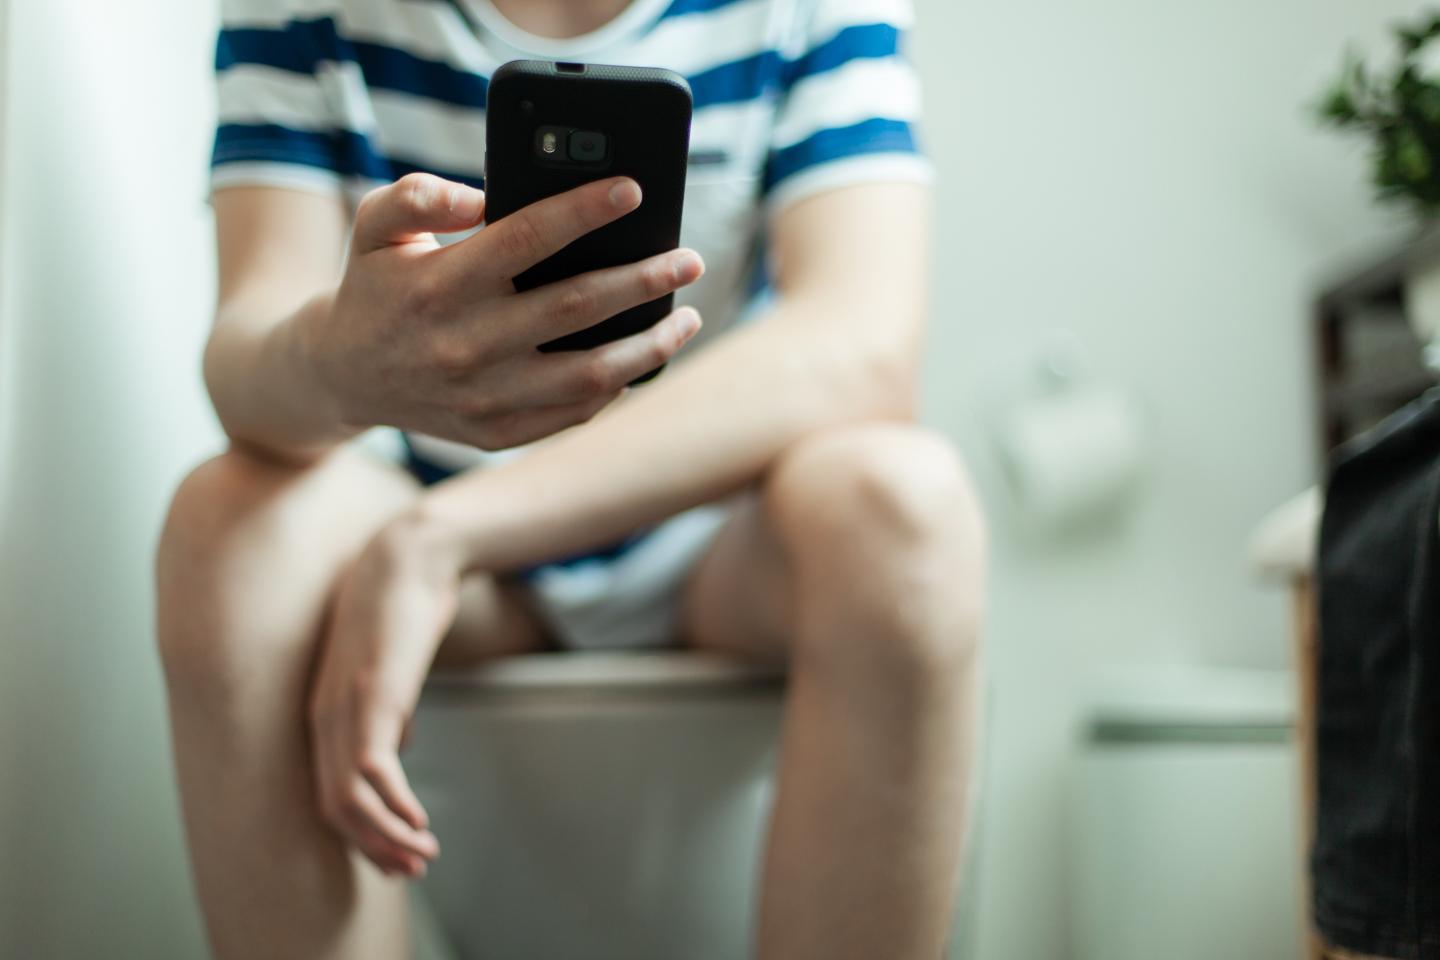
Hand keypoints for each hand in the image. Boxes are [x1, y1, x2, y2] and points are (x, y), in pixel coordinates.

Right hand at [303, 172, 704, 449]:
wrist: (342, 375)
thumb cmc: (375, 286)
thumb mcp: (373, 226)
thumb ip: (416, 196)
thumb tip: (481, 194)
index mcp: (439, 284)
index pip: (527, 238)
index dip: (585, 211)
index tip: (634, 191)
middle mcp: (464, 344)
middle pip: (576, 307)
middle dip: (644, 280)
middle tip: (690, 259)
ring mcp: (483, 397)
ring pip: (589, 375)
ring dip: (649, 346)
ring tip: (688, 318)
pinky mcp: (495, 432)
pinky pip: (572, 414)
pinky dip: (615, 389)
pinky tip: (641, 359)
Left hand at [308, 513, 461, 877]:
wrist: (410, 557)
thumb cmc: (404, 608)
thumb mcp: (391, 669)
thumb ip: (389, 709)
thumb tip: (400, 744)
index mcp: (323, 713)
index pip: (328, 794)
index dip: (362, 833)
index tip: (396, 856)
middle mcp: (323, 717)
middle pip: (332, 808)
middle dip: (373, 847)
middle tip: (412, 871)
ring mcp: (344, 707)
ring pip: (346, 799)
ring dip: (386, 837)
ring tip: (424, 855)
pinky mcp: (371, 696)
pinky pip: (371, 771)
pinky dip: (394, 806)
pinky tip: (421, 820)